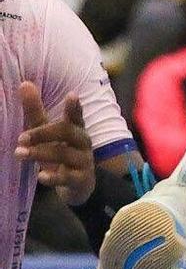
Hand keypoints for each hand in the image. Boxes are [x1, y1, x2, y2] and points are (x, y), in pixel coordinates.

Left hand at [15, 83, 95, 205]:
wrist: (79, 185)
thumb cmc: (61, 153)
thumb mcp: (47, 134)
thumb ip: (36, 112)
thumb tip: (23, 83)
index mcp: (76, 128)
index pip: (76, 115)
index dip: (74, 106)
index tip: (71, 95)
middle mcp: (82, 141)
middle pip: (67, 132)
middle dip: (43, 133)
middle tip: (21, 138)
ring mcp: (83, 161)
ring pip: (64, 154)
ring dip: (41, 153)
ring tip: (20, 154)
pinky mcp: (80, 180)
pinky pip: (68, 177)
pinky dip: (54, 177)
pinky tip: (40, 177)